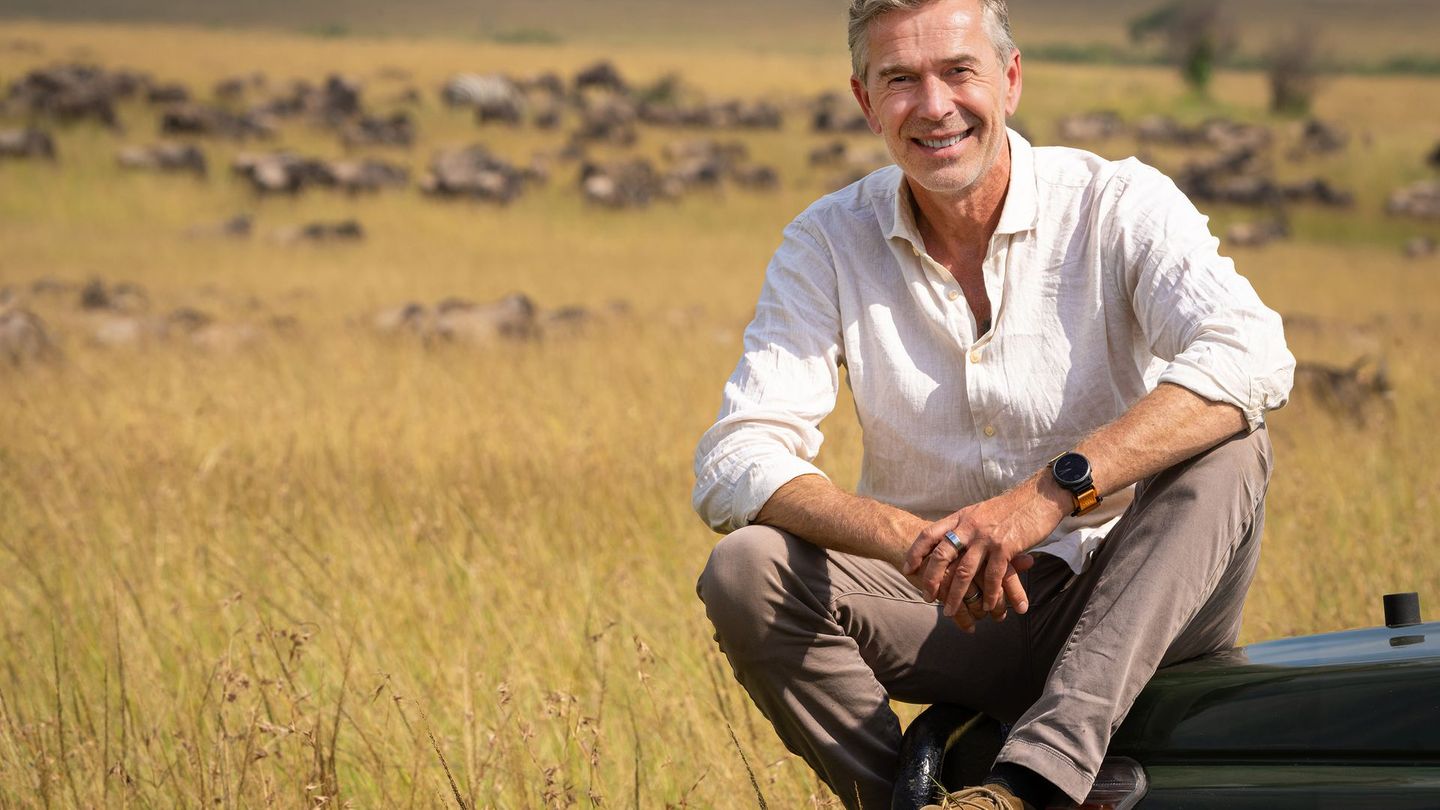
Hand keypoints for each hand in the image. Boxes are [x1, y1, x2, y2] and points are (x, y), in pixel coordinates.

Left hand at [903, 475, 1070, 630]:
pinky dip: (990, 595)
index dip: (915, 552)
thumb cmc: (1011, 507)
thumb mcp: (980, 511)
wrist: (1039, 497)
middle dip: (930, 579)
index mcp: (961, 517)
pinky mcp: (1006, 547)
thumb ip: (965, 526)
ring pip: (964, 572)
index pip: (929, 534)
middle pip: (942, 555)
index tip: (907, 569)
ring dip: (955, 595)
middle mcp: (969, 526)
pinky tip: (988, 607)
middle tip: (925, 596)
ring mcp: (987, 538)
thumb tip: (952, 540)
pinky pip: (993, 577)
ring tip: (949, 611)